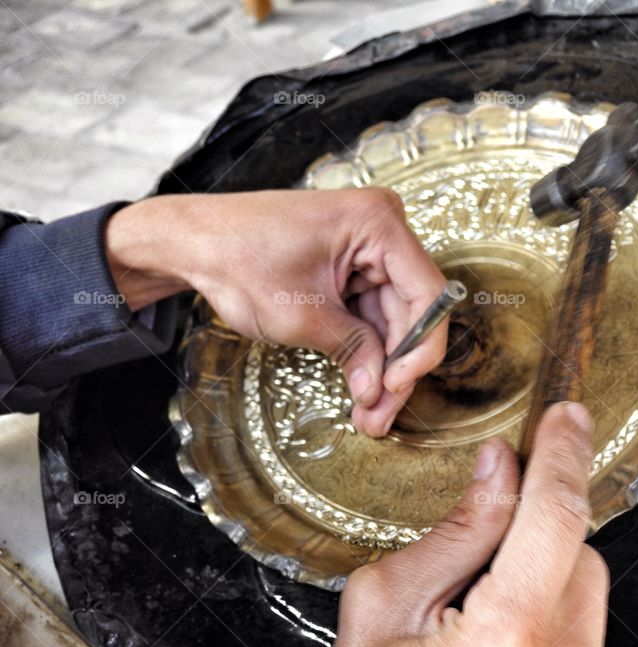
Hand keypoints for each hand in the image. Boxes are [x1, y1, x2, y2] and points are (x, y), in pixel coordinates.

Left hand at [103, 189, 447, 435]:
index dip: (420, 347)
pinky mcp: (354, 269)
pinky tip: (361, 388)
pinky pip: (372, 315)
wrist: (195, 241)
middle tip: (379, 417)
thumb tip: (379, 389)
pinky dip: (366, 351)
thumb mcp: (300, 314)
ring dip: (381, 368)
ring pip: (392, 320)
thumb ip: (350, 349)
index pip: (427, 293)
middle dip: (396, 368)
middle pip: (412, 311)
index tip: (396, 386)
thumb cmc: (238, 257)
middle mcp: (383, 231)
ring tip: (368, 415)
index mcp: (378, 224)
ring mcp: (369, 250)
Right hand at [321, 403, 637, 646]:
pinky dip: (557, 646)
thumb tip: (497, 471)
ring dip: (544, 602)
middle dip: (535, 548)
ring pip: (587, 602)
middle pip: (579, 556)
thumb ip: (450, 538)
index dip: (563, 454)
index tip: (567, 418)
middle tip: (475, 587)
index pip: (553, 519)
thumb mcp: (380, 625)